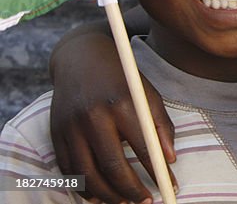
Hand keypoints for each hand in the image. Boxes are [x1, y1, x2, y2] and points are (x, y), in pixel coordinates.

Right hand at [49, 31, 175, 203]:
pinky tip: (100, 194)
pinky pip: (69, 170)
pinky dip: (84, 187)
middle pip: (112, 166)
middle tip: (146, 201)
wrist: (80, 57)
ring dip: (108, 195)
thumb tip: (170, 159)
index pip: (143, 146)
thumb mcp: (147, 92)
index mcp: (122, 102)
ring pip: (88, 174)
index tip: (171, 185)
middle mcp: (93, 115)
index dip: (158, 171)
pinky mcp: (56, 134)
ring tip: (124, 202)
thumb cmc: (121, 78)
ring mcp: (71, 126)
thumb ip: (161, 125)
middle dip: (132, 190)